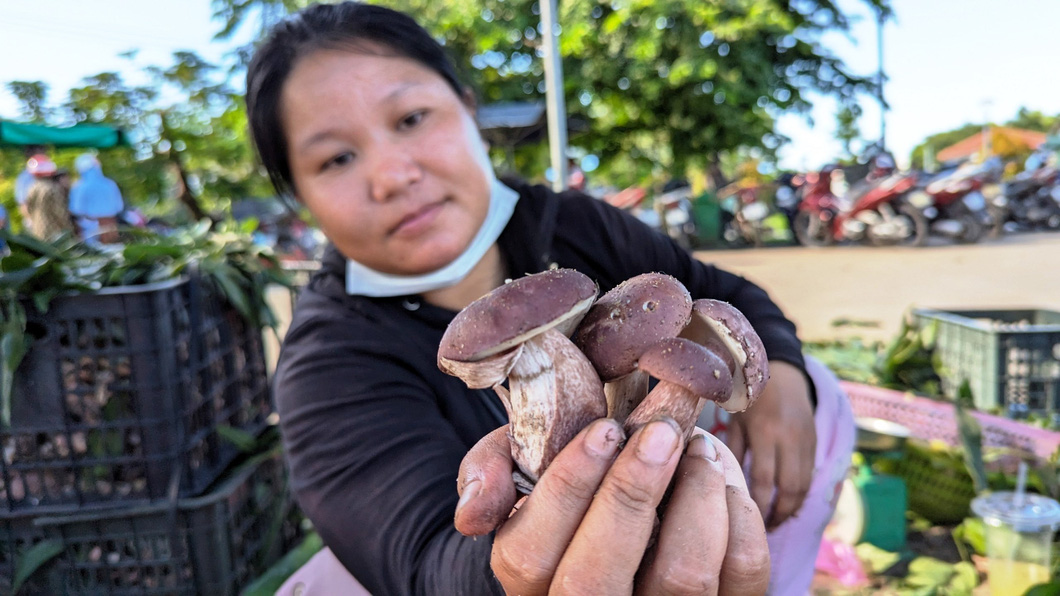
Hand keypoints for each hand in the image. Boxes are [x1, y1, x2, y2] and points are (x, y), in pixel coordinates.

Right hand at [455, 418, 769, 594]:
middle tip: (661, 431)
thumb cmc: (573, 491)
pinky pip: (744, 574)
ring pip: (682, 578)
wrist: (628, 534)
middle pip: (596, 580)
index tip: (604, 429)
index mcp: (530, 586)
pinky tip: (722, 483)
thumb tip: (472, 514)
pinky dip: (740, 515)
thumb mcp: (521, 470)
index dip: (566, 489)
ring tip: (698, 448)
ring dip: (696, 495)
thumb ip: (491, 472)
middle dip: (630, 493)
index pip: (531, 555)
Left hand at [726, 360, 815, 529]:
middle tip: (762, 531)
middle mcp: (789, 437)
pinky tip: (787, 506)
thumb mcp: (734, 419)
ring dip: (791, 508)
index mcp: (764, 431)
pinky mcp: (815, 442)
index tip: (746, 522)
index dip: (757, 505)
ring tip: (775, 522)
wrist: (781, 370)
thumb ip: (731, 450)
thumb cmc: (747, 395)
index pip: (762, 479)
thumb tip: (720, 483)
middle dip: (777, 513)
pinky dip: (801, 495)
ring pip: (805, 485)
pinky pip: (811, 476)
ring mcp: (806, 440)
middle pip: (789, 488)